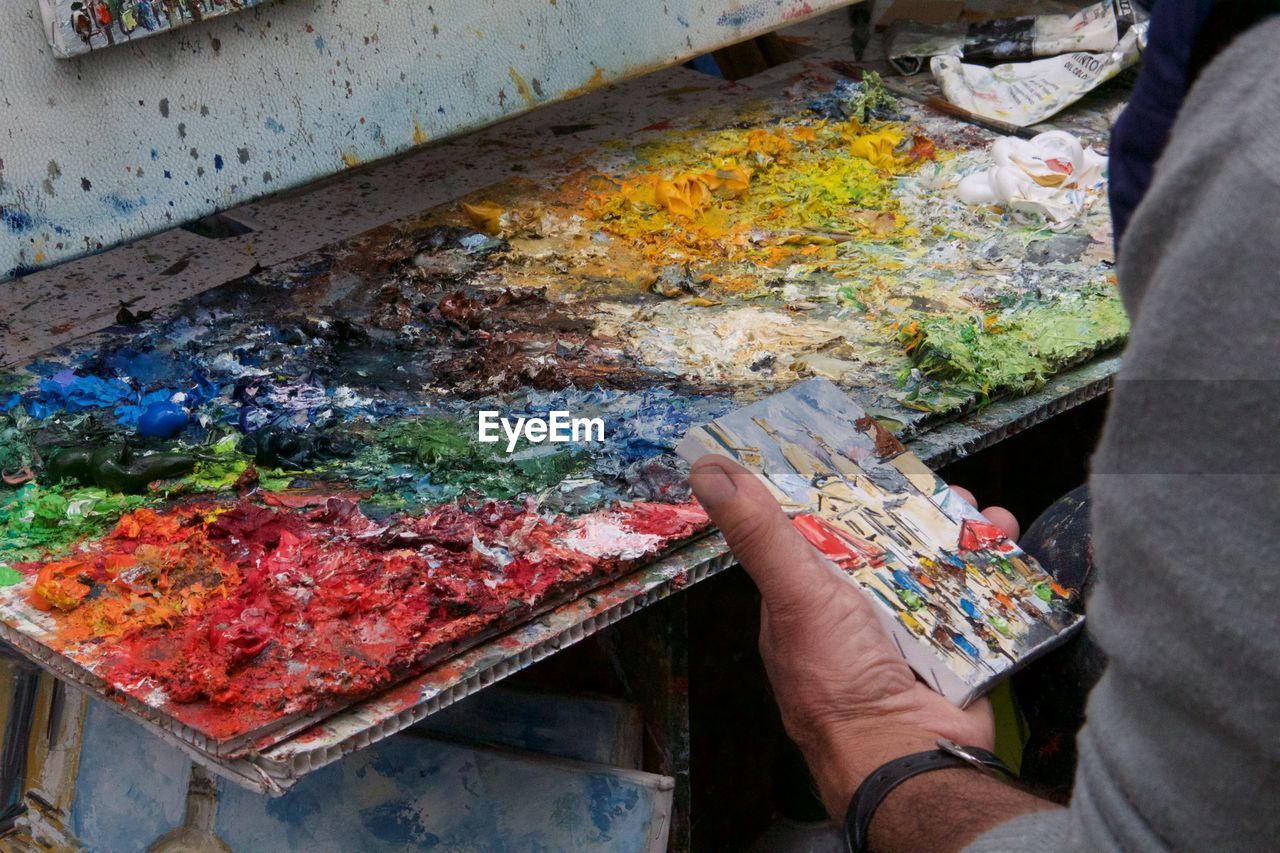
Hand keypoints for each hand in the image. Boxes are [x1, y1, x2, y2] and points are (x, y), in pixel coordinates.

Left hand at [689, 456, 1016, 817]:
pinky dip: (998, 574)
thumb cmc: (838, 680)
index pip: (827, 532)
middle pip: (891, 546)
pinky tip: (1010, 546)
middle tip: (954, 492)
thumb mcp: (794, 593)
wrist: (906, 758)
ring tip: (988, 515)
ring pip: (938, 570)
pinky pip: (977, 602)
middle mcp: (853, 615)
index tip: (883, 462)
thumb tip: (705, 470)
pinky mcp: (954, 654)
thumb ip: (759, 533)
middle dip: (924, 514)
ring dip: (966, 538)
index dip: (854, 497)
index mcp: (807, 598)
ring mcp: (906, 636)